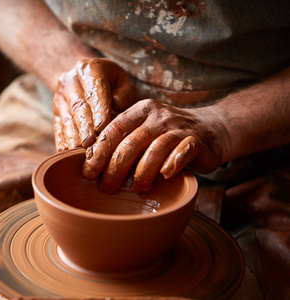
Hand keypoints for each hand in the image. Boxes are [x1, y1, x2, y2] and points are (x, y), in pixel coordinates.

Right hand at [53, 58, 137, 150]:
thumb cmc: (111, 83)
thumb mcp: (122, 81)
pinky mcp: (55, 112)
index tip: (102, 127)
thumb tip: (116, 107)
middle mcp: (70, 82)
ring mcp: (59, 97)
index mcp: (89, 69)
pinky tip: (68, 155)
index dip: (98, 109)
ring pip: (66, 120)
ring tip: (81, 153)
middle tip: (91, 144)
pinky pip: (58, 129)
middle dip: (85, 127)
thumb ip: (124, 94)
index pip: (94, 90)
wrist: (84, 77)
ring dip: (74, 138)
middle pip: (78, 107)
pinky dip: (63, 143)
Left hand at [82, 99, 227, 192]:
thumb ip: (123, 141)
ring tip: (135, 188)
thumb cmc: (167, 136)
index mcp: (139, 111)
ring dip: (141, 174)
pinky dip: (171, 166)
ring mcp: (178, 128)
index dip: (99, 152)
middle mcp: (157, 116)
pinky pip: (181, 153)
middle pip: (130, 143)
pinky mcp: (196, 141)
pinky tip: (163, 177)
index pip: (113, 130)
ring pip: (154, 151)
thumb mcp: (143, 131)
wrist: (211, 129)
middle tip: (106, 187)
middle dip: (115, 169)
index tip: (88, 172)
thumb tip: (91, 165)